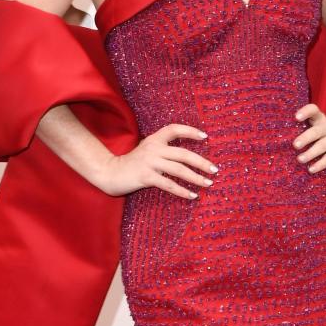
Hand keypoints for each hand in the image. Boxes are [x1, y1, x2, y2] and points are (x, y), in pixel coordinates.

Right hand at [96, 123, 217, 198]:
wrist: (110, 173)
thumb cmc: (132, 163)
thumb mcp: (147, 150)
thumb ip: (162, 149)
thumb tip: (186, 157)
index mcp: (154, 139)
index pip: (174, 129)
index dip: (190, 131)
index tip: (205, 137)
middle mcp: (153, 148)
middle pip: (183, 153)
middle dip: (201, 162)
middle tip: (214, 170)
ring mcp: (149, 162)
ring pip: (178, 169)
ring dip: (195, 177)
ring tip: (208, 183)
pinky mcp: (146, 176)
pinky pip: (168, 184)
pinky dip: (182, 190)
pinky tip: (192, 195)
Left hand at [292, 104, 325, 171]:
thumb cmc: (323, 139)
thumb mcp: (315, 132)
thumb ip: (302, 132)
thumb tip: (280, 143)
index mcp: (320, 120)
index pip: (314, 110)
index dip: (306, 112)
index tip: (296, 118)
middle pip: (317, 130)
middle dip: (306, 137)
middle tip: (295, 145)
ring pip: (324, 145)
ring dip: (311, 153)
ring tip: (300, 159)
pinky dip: (321, 164)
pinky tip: (311, 169)